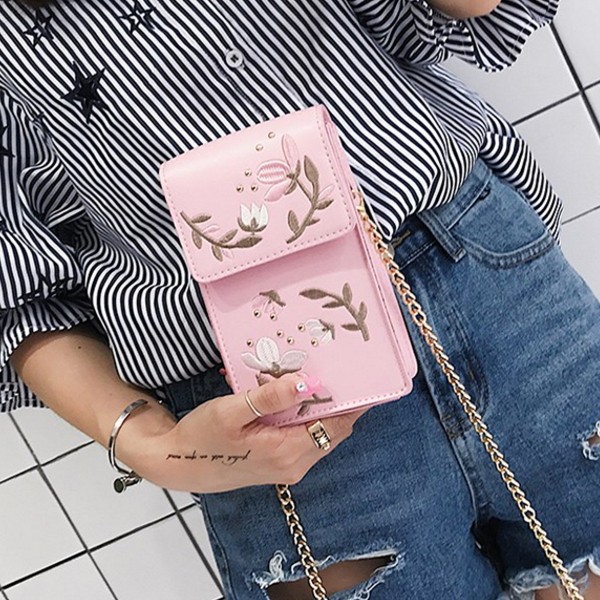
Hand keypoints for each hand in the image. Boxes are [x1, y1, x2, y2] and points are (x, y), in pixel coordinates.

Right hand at [150, 373, 368, 492]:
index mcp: (287, 453)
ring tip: (324, 378)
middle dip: (343, 403)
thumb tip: (307, 382)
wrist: (177, 465)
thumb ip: (270, 398)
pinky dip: (310, 419)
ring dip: (325, 410)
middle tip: (346, 369)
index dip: (356, 404)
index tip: (369, 379)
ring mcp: (287, 467)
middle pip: (333, 431)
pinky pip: (306, 439)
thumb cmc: (201, 437)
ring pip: (321, 435)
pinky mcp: (279, 464)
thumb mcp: (231, 412)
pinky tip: (299, 398)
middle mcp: (294, 465)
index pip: (336, 426)